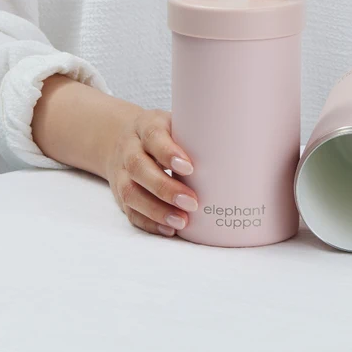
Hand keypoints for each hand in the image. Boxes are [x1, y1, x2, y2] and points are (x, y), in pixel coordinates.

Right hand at [32, 75, 196, 237]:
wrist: (121, 138)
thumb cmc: (163, 133)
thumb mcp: (176, 123)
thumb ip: (195, 135)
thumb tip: (232, 153)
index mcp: (145, 126)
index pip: (153, 136)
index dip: (168, 153)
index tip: (189, 168)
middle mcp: (129, 149)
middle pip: (139, 167)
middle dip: (165, 188)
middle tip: (192, 202)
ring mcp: (121, 172)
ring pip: (130, 192)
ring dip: (156, 210)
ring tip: (182, 221)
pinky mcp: (119, 193)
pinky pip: (129, 210)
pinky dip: (149, 222)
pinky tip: (169, 229)